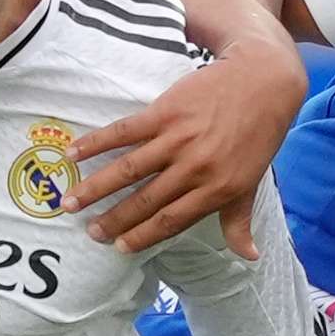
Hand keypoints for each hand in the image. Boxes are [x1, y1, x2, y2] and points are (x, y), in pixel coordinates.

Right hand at [64, 38, 308, 257]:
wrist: (263, 80)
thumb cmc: (259, 134)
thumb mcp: (252, 181)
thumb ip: (239, 219)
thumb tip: (248, 256)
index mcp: (216, 189)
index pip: (171, 221)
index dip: (142, 236)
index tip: (119, 247)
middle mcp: (195, 168)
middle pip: (145, 200)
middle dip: (114, 219)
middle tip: (89, 232)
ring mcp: (179, 139)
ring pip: (129, 170)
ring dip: (95, 187)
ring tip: (70, 202)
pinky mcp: (166, 111)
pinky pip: (125, 131)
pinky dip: (97, 142)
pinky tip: (74, 153)